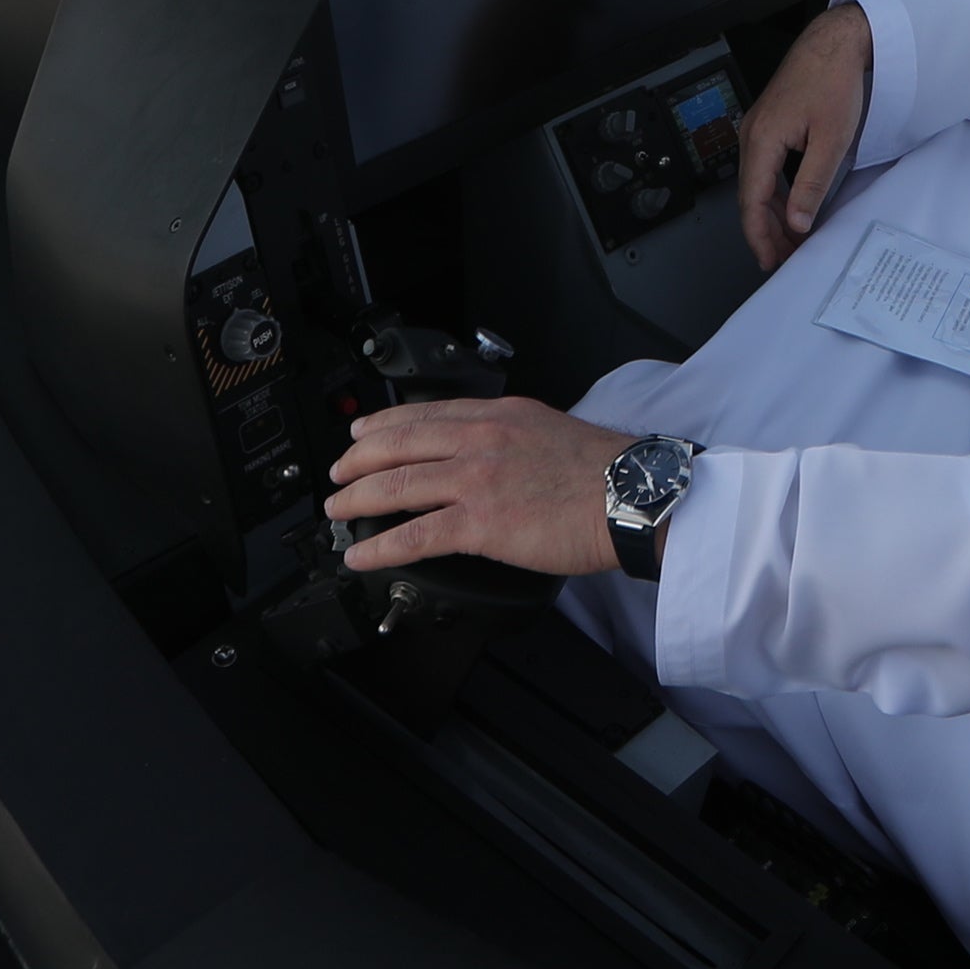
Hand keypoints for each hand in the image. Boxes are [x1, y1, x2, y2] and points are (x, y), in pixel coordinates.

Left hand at [326, 397, 635, 574]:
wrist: (632, 495)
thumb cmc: (604, 471)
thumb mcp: (551, 429)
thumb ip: (513, 436)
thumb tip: (493, 453)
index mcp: (498, 415)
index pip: (424, 414)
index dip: (382, 426)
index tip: (363, 434)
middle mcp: (480, 439)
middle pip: (398, 445)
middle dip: (357, 461)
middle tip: (338, 474)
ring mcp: (476, 479)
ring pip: (396, 486)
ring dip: (356, 500)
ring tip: (337, 511)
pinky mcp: (480, 522)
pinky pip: (413, 534)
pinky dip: (379, 546)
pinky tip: (361, 554)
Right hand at [739, 0, 870, 269]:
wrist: (834, 43)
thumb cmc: (833, 82)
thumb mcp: (831, 140)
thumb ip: (812, 185)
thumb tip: (798, 223)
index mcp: (762, 140)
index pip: (752, 201)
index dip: (760, 236)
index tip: (770, 260)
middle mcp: (751, 135)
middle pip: (750, 196)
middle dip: (765, 231)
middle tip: (783, 258)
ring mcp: (757, 129)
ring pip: (757, 184)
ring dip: (771, 215)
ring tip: (789, 241)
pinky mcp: (768, 126)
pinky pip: (764, 169)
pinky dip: (775, 194)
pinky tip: (790, 208)